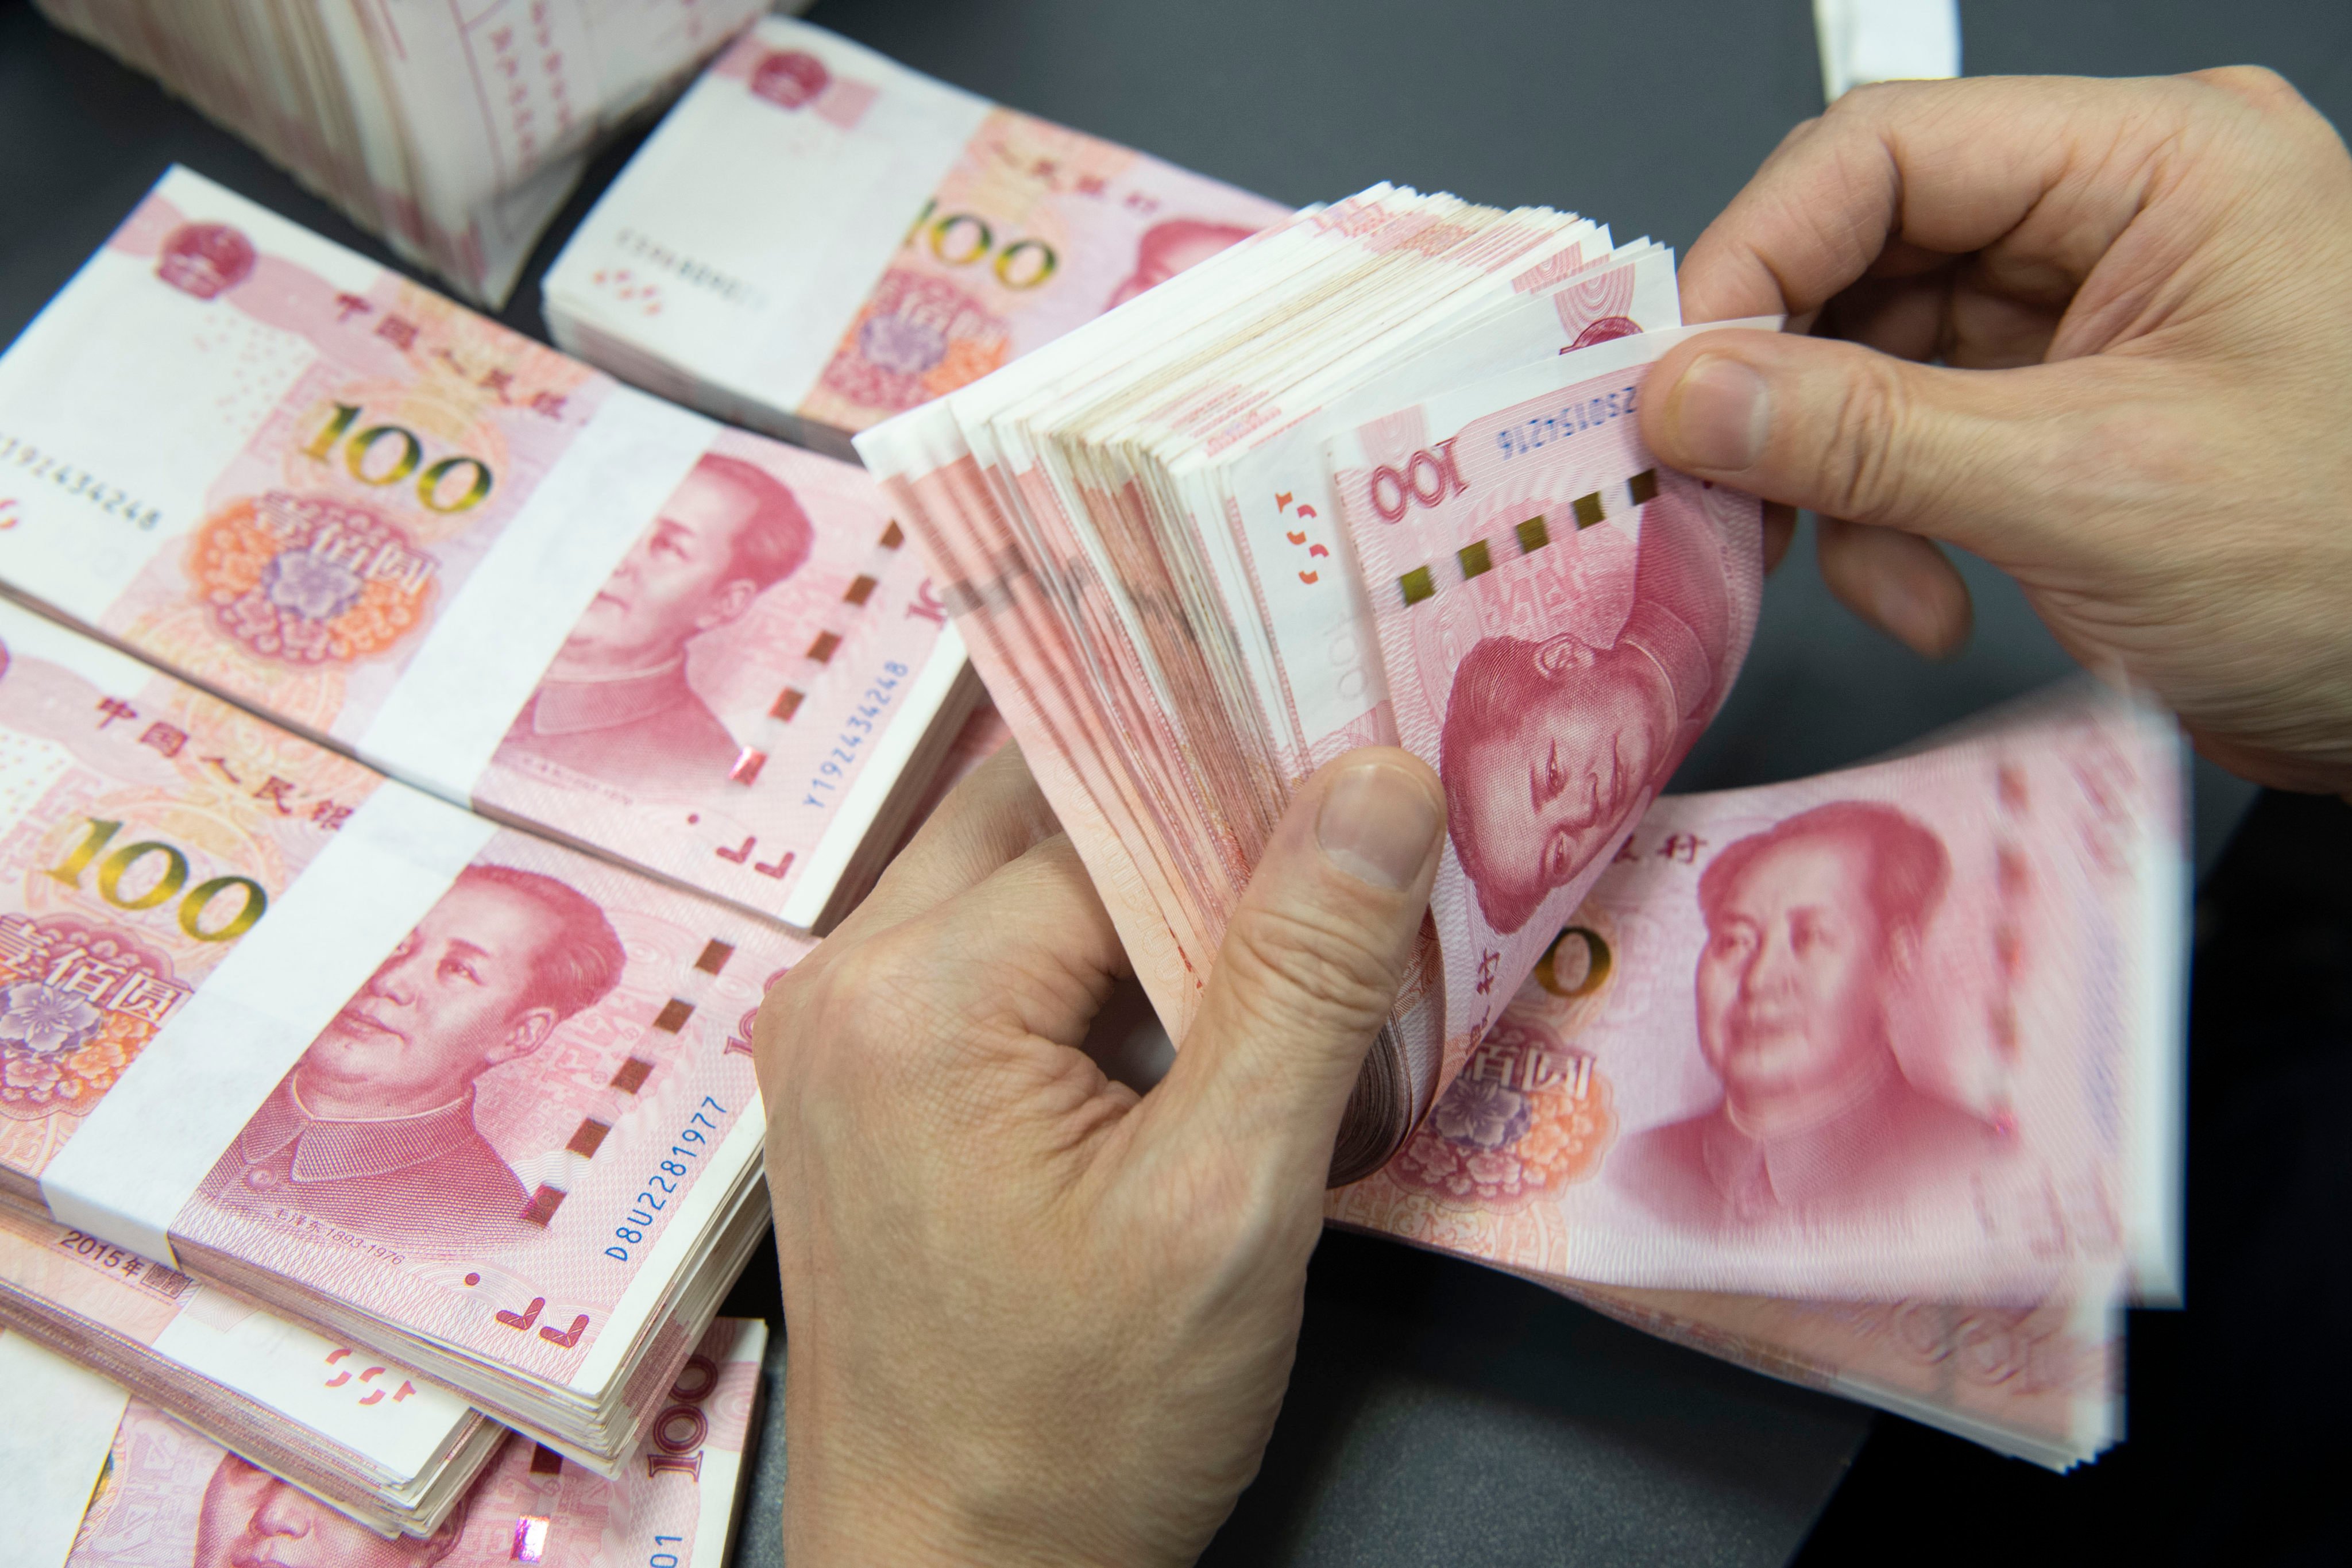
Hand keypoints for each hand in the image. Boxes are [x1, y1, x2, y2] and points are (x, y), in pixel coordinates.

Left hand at [753, 742, 1443, 1565]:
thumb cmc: (1082, 1427)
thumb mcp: (1227, 1203)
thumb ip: (1305, 979)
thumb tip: (1380, 782)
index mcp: (914, 993)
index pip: (1110, 818)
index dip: (1246, 815)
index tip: (1364, 822)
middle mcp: (839, 984)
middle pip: (1037, 821)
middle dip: (1183, 827)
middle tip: (1324, 859)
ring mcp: (833, 1039)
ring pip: (1007, 882)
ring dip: (1136, 900)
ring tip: (1270, 947)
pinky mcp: (856, 1091)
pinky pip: (977, 963)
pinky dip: (1081, 965)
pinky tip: (1181, 1023)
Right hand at [1637, 70, 2351, 791]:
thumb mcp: (2089, 487)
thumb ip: (1867, 432)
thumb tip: (1688, 393)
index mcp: (2157, 165)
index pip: (1884, 154)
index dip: (1757, 259)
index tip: (1677, 383)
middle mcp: (2118, 221)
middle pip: (1865, 259)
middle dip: (1791, 394)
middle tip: (1728, 495)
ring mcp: (2093, 323)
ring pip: (1874, 365)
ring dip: (1846, 487)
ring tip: (1889, 586)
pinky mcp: (2072, 419)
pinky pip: (1919, 443)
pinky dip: (1895, 528)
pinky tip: (1935, 600)